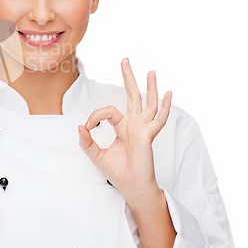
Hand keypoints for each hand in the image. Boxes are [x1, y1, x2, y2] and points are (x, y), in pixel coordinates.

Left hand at [78, 58, 171, 202]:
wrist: (132, 188)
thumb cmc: (118, 172)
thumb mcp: (96, 155)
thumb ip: (86, 142)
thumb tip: (79, 126)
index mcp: (123, 126)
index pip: (108, 110)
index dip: (95, 115)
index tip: (88, 127)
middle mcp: (134, 124)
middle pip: (132, 95)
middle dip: (128, 77)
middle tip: (124, 60)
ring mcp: (143, 129)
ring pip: (148, 103)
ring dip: (149, 87)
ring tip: (150, 71)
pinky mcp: (148, 136)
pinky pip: (158, 120)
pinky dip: (165, 107)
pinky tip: (169, 94)